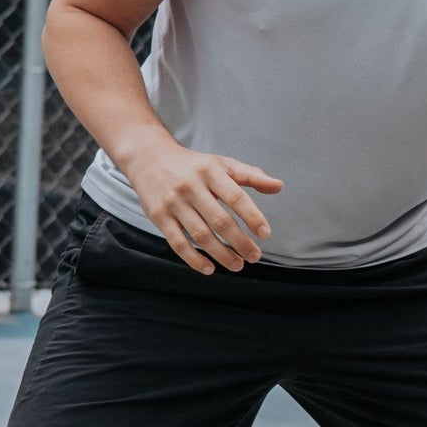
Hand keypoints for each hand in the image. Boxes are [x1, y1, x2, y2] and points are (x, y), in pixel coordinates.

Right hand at [117, 137, 282, 272]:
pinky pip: (178, 243)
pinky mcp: (158, 216)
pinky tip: (210, 268)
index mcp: (210, 171)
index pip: (236, 197)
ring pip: (201, 235)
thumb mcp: (220, 163)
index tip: (265, 233)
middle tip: (255, 256)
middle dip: (240, 242)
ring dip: (221, 254)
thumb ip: (250, 176)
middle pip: (220, 220)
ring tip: (238, 265)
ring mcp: (173, 202)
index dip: (252, 217)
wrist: (148, 157)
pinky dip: (194, 259)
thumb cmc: (192, 165)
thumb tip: (278, 187)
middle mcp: (191, 186)